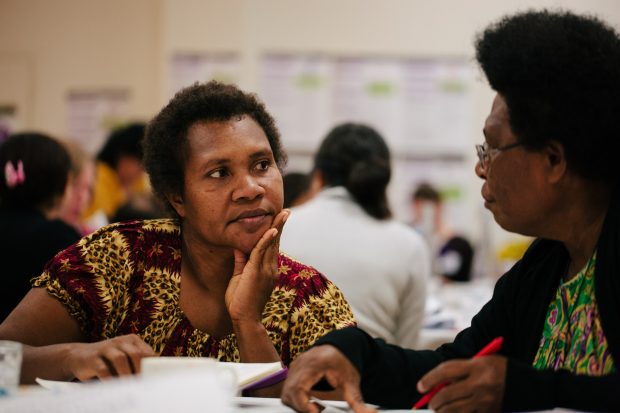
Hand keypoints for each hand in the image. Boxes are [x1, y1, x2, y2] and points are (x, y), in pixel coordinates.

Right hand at [65, 334, 155, 380]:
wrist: (78, 356)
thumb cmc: (107, 360)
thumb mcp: (124, 357)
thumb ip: (137, 363)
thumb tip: (153, 378)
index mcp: (132, 340)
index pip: (147, 352)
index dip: (151, 366)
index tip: (154, 379)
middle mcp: (120, 341)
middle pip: (135, 354)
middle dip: (140, 370)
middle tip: (143, 385)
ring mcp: (105, 348)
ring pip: (120, 359)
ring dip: (126, 374)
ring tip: (130, 387)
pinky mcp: (92, 358)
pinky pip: (103, 369)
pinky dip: (110, 379)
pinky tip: (113, 388)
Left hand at [225, 209, 289, 323]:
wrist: (244, 319)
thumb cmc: (240, 302)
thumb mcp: (239, 277)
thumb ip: (241, 261)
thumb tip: (239, 246)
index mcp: (267, 269)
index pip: (272, 247)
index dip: (275, 232)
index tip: (279, 219)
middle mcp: (270, 268)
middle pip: (276, 242)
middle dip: (280, 225)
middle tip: (286, 211)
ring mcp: (266, 270)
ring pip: (272, 244)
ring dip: (277, 227)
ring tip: (283, 214)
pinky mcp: (258, 272)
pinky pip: (262, 252)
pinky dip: (267, 240)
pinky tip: (272, 229)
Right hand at [281, 345, 375, 412]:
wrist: (339, 347)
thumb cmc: (344, 362)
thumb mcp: (351, 381)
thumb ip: (357, 400)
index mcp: (314, 364)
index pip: (298, 388)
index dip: (303, 404)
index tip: (315, 411)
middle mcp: (300, 364)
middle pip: (289, 392)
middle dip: (300, 406)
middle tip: (317, 410)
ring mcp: (295, 367)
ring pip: (286, 393)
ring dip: (298, 403)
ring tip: (315, 406)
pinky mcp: (293, 371)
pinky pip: (288, 389)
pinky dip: (297, 398)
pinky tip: (310, 400)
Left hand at [417, 355, 506, 412]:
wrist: (526, 385)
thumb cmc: (498, 369)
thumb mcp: (480, 361)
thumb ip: (459, 370)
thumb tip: (436, 384)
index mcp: (477, 366)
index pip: (446, 371)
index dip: (429, 379)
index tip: (420, 387)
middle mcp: (480, 384)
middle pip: (447, 395)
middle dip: (434, 401)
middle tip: (430, 402)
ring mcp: (485, 401)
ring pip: (454, 411)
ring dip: (442, 411)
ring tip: (439, 409)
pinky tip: (453, 412)